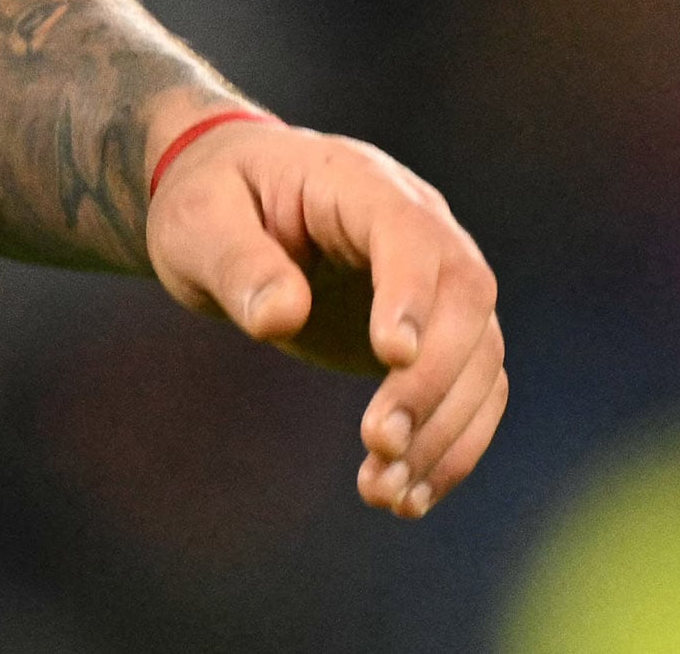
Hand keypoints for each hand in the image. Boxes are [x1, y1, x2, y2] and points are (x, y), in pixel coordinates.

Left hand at [147, 117, 507, 519]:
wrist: (229, 209)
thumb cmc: (209, 201)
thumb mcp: (197, 222)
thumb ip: (237, 263)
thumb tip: (282, 315)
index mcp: (359, 183)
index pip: (411, 232)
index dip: (413, 293)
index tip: (390, 357)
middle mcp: (418, 225)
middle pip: (466, 298)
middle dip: (434, 380)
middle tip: (377, 444)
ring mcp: (434, 282)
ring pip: (481, 356)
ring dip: (443, 431)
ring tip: (383, 492)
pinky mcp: (434, 336)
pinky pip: (472, 392)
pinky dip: (450, 449)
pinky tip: (405, 498)